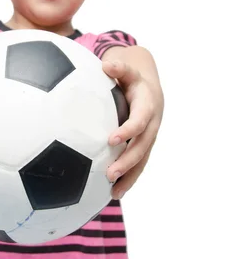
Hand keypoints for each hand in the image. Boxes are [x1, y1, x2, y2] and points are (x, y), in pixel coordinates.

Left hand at [102, 60, 163, 199]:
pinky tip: (112, 193)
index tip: (112, 140)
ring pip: (142, 160)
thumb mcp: (127, 68)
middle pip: (142, 145)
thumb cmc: (131, 76)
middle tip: (110, 173)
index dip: (129, 130)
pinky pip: (138, 164)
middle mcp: (151, 124)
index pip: (140, 119)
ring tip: (113, 193)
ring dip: (129, 176)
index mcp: (147, 104)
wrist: (149, 85)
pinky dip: (128, 179)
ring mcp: (149, 137)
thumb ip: (118, 67)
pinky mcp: (144, 146)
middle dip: (128, 161)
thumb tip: (107, 65)